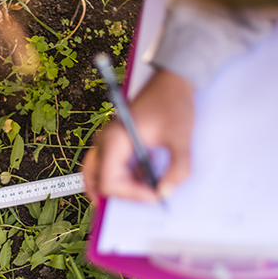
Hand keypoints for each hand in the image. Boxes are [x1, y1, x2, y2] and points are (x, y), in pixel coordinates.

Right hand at [82, 69, 194, 201]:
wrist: (172, 82)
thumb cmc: (173, 104)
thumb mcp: (180, 140)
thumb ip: (177, 170)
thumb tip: (164, 193)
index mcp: (114, 140)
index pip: (109, 182)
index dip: (132, 195)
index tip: (156, 194)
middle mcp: (104, 142)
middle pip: (97, 182)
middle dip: (121, 196)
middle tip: (146, 197)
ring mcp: (107, 141)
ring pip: (97, 176)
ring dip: (119, 188)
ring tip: (144, 189)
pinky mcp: (114, 141)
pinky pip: (108, 167)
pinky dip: (123, 178)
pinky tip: (146, 175)